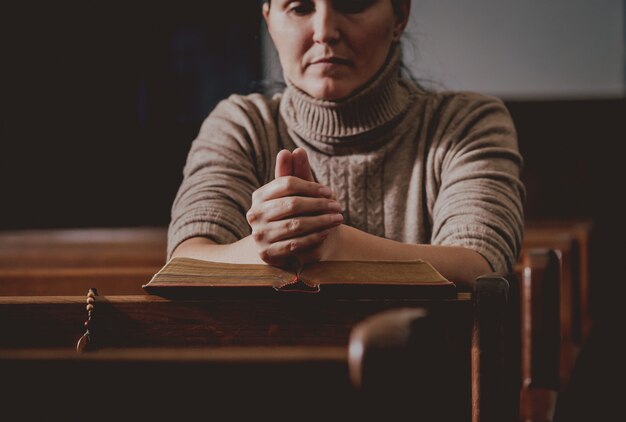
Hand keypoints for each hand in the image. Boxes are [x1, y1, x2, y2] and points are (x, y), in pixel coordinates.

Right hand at [246, 148, 342, 266]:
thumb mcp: (294, 195)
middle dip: (319, 205)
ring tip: (337, 219)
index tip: (329, 191)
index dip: (311, 187)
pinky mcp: (267, 253)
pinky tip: (326, 232)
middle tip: (338, 206)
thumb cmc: (293, 216)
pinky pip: (295, 243)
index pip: (287, 184)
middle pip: (292, 204)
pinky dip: (313, 237)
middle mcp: (254, 214)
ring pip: (296, 224)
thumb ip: (294, 174)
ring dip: (321, 221)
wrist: (283, 248)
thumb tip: (293, 150)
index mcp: (259, 196)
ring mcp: (259, 235)